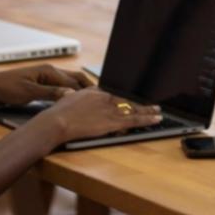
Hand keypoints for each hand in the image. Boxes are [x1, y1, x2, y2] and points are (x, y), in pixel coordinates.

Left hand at [0, 64, 93, 106]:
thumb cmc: (7, 89)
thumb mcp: (30, 92)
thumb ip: (51, 93)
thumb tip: (72, 94)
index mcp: (49, 71)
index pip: (74, 81)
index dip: (88, 90)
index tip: (100, 98)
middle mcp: (50, 71)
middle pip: (75, 78)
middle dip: (88, 87)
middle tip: (102, 99)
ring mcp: (45, 76)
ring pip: (69, 82)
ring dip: (79, 89)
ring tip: (91, 100)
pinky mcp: (41, 82)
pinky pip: (61, 85)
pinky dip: (70, 91)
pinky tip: (72, 99)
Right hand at [35, 89, 160, 145]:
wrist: (57, 121)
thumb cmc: (57, 114)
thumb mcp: (66, 100)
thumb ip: (73, 98)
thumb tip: (71, 96)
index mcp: (93, 92)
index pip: (112, 97)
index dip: (121, 103)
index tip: (127, 105)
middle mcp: (104, 98)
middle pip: (125, 102)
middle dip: (139, 106)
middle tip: (152, 106)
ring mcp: (110, 110)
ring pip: (133, 110)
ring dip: (147, 112)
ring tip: (158, 112)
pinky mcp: (112, 121)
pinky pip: (134, 120)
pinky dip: (146, 119)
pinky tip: (155, 119)